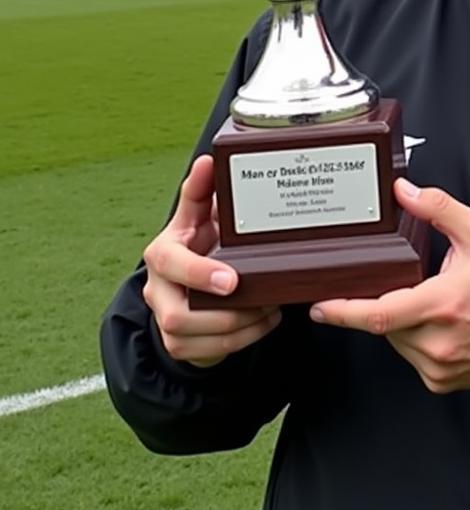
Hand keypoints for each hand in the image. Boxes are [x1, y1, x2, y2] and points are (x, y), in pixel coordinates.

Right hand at [141, 155, 281, 367]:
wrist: (190, 282)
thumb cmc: (200, 240)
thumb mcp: (198, 215)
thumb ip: (201, 191)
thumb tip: (209, 159)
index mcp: (162, 253)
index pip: (172, 265)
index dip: (199, 274)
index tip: (233, 280)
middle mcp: (157, 289)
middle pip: (178, 315)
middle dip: (226, 313)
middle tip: (266, 300)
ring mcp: (165, 320)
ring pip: (196, 338)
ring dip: (240, 327)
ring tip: (272, 308)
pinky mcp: (178, 344)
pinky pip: (209, 351)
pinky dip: (243, 339)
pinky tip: (266, 322)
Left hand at [310, 180, 469, 393]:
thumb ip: (440, 208)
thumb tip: (404, 191)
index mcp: (442, 303)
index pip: (379, 313)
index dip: (344, 310)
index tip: (319, 305)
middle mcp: (437, 341)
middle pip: (385, 323)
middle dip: (387, 301)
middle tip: (412, 285)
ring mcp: (438, 366)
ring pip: (395, 341)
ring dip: (400, 320)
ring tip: (435, 303)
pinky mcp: (440, 382)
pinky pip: (410, 357)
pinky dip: (414, 339)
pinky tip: (439, 325)